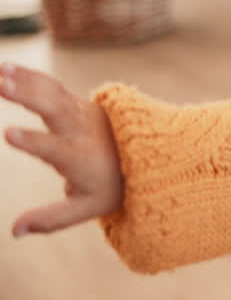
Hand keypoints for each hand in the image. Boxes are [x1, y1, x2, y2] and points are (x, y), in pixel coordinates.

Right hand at [0, 63, 123, 236]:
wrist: (147, 153)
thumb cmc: (112, 184)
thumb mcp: (88, 207)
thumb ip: (50, 219)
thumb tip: (13, 232)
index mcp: (80, 157)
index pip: (54, 148)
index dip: (32, 142)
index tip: (7, 133)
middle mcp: (80, 130)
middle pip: (55, 109)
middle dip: (27, 96)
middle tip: (0, 84)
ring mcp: (79, 112)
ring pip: (52, 92)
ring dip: (24, 79)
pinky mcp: (75, 102)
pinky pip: (51, 86)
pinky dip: (29, 75)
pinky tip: (3, 67)